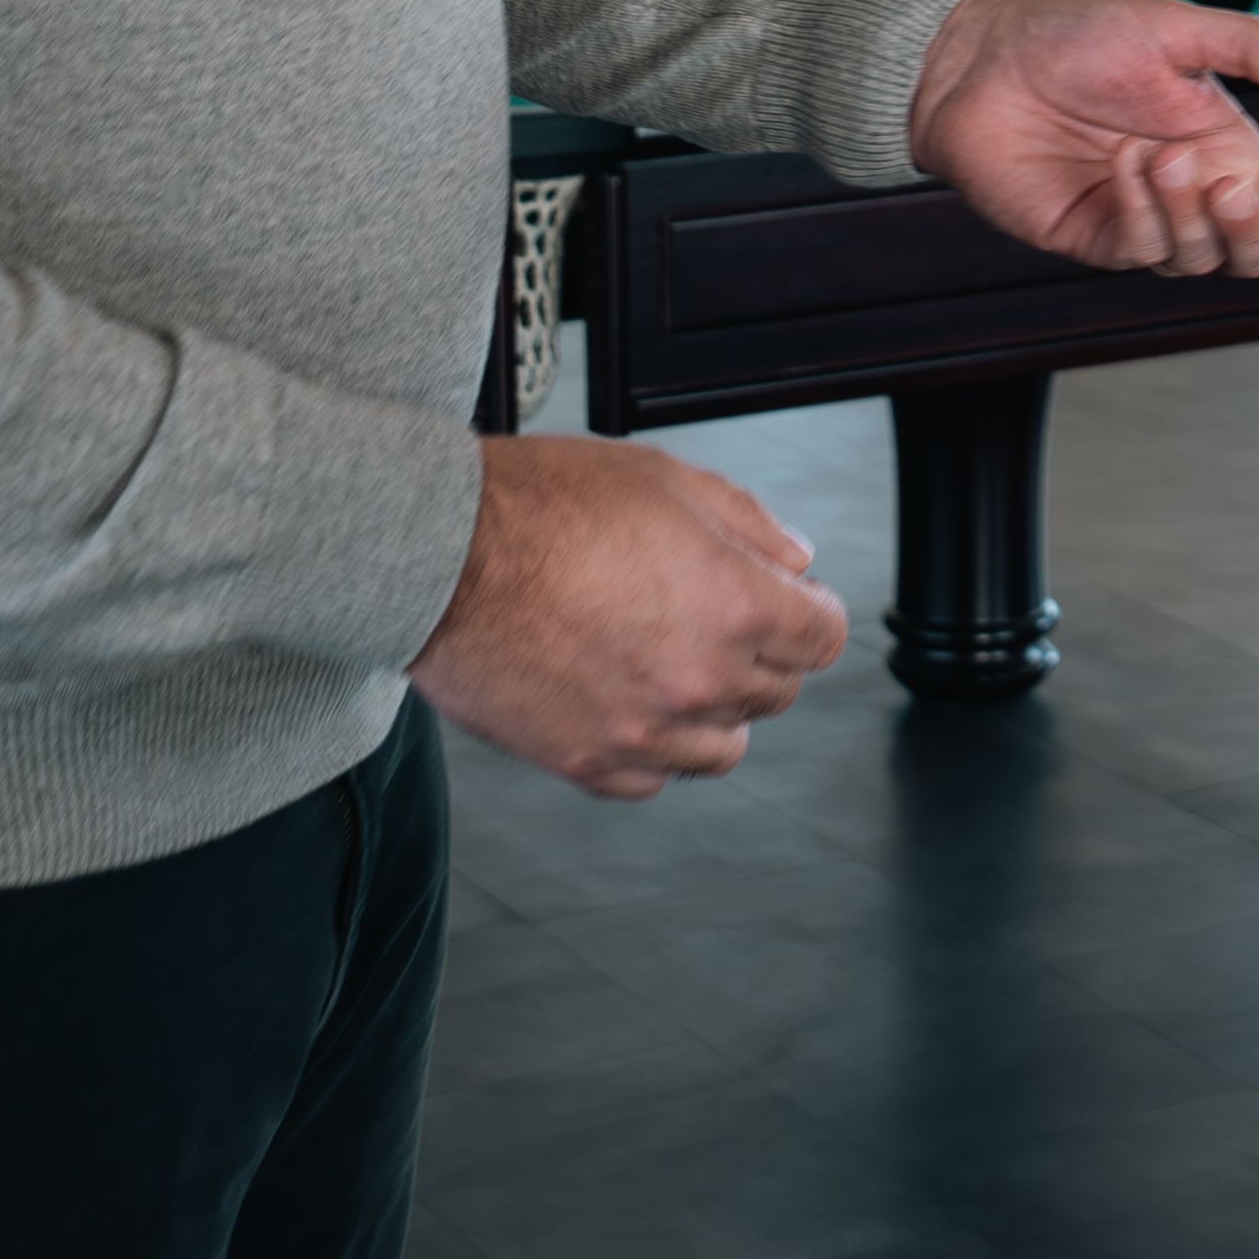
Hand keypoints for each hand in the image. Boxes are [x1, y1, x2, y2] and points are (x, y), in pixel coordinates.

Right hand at [413, 434, 848, 798]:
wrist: (436, 555)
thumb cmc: (540, 505)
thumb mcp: (664, 478)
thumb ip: (748, 522)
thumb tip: (797, 560)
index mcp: (736, 605)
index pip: (823, 637)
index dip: (809, 610)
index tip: (789, 600)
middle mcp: (701, 681)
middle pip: (777, 692)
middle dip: (760, 652)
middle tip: (711, 615)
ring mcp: (644, 732)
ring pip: (722, 749)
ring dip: (714, 711)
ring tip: (669, 664)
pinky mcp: (587, 763)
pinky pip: (652, 779)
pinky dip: (651, 748)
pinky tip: (625, 701)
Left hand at [906, 0, 1258, 277]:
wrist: (984, 59)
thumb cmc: (1077, 36)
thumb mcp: (1174, 30)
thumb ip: (1250, 48)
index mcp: (1227, 145)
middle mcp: (1192, 191)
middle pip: (1256, 253)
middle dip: (1256, 233)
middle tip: (1228, 184)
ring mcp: (1144, 218)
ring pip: (1203, 260)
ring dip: (1192, 214)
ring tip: (1158, 154)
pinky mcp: (1094, 237)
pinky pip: (1142, 252)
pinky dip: (1145, 216)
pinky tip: (1123, 167)